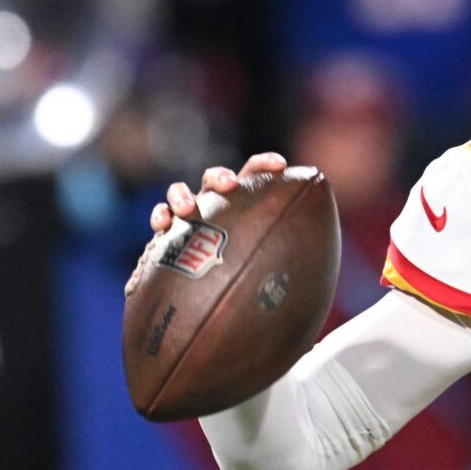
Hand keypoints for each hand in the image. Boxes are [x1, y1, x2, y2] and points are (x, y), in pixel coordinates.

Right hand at [125, 152, 287, 295]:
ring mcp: (189, 218)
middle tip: (230, 186)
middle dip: (221, 177)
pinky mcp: (166, 234)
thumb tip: (310, 299)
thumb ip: (284, 278)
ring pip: (181, 192)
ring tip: (187, 208)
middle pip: (216, 179)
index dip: (265, 165)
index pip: (255, 175)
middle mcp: (216, 207)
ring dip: (182, 194)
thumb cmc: (247, 286)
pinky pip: (160, 218)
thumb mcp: (270, 282)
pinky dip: (160, 216)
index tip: (280, 166)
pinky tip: (162, 224)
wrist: (208, 303)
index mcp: (243, 205)